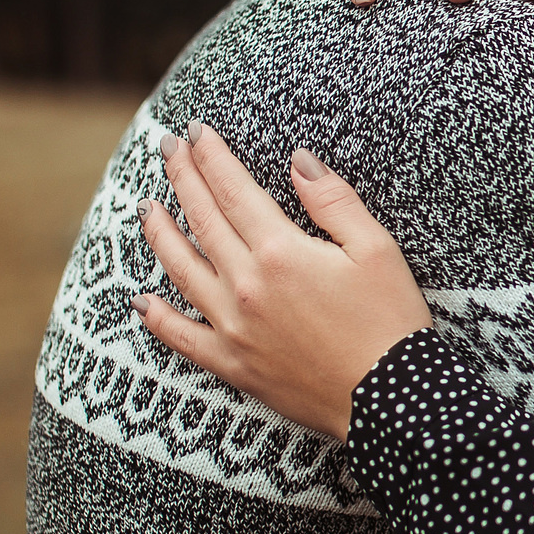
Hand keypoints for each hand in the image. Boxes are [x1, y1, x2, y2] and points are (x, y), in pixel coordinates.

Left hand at [133, 122, 431, 438]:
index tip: (196, 132)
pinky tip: (142, 301)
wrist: (389, 401)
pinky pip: (182, 338)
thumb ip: (333, 201)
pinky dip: (158, 318)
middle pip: (202, 221)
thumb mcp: (376, 249)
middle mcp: (246, 286)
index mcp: (280, 252)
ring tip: (146, 208)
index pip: (232, 190)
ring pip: (181, 270)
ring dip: (160, 235)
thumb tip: (298, 161)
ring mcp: (233, 327)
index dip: (211, 157)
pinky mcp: (233, 365)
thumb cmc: (390, 321)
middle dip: (182, 178)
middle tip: (167, 148)